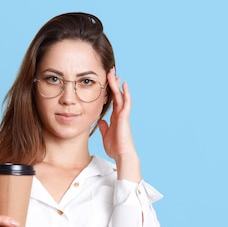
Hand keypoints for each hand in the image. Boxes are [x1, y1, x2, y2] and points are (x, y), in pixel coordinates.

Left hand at [98, 67, 140, 181]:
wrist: (122, 155)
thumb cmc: (116, 148)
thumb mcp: (106, 135)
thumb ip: (104, 127)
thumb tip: (101, 121)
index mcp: (116, 118)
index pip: (113, 101)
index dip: (111, 91)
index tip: (107, 82)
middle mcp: (120, 114)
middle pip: (117, 95)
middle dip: (113, 83)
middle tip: (110, 71)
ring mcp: (123, 115)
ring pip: (121, 96)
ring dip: (117, 85)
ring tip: (114, 73)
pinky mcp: (125, 117)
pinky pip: (125, 102)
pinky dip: (125, 93)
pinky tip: (123, 84)